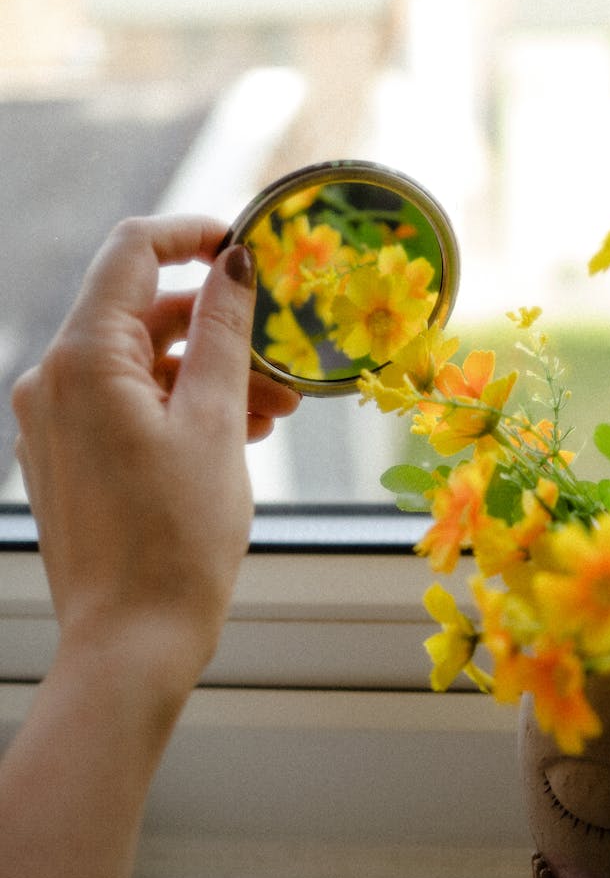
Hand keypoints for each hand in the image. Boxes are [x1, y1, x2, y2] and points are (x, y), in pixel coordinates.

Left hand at [12, 215, 299, 690]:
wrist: (132, 643)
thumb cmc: (179, 539)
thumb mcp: (216, 424)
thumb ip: (225, 332)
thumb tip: (235, 262)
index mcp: (83, 361)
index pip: (133, 252)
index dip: (194, 234)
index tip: (247, 244)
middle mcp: (54, 381)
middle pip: (144, 314)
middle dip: (220, 329)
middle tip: (285, 358)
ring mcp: (57, 421)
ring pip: (143, 365)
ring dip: (210, 375)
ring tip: (276, 411)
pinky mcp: (70, 455)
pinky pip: (129, 405)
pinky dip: (182, 407)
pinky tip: (237, 433)